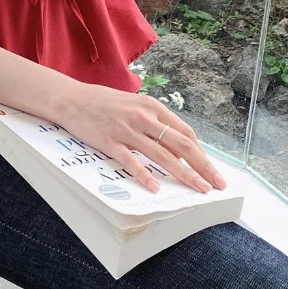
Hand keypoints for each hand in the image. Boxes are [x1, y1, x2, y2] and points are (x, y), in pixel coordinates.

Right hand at [55, 83, 227, 193]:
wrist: (71, 98)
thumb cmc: (102, 103)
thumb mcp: (133, 105)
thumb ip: (153, 122)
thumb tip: (174, 145)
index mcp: (152, 107)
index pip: (185, 133)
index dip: (201, 154)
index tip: (211, 170)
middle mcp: (143, 117)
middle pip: (181, 145)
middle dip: (202, 166)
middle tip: (216, 184)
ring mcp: (126, 129)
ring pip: (162, 155)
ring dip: (183, 174)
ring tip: (198, 189)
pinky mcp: (109, 141)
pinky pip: (131, 161)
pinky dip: (144, 174)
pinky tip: (155, 187)